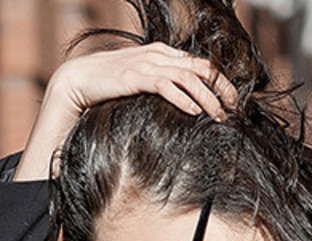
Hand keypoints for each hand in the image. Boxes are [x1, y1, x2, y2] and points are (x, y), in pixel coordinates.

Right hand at [51, 42, 238, 120]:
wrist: (78, 81)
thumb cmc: (111, 86)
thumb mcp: (143, 82)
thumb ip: (163, 85)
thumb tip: (186, 102)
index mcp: (162, 54)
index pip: (200, 64)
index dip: (220, 82)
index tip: (233, 101)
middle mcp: (157, 55)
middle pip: (200, 69)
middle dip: (221, 88)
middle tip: (233, 109)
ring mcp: (146, 65)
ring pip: (188, 78)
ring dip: (207, 98)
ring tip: (218, 116)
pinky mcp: (134, 78)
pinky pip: (165, 86)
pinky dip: (183, 100)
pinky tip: (194, 114)